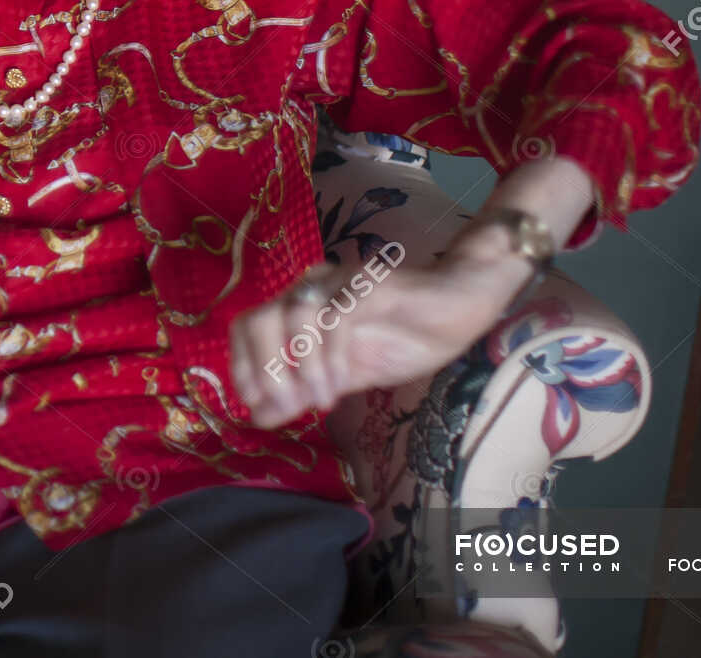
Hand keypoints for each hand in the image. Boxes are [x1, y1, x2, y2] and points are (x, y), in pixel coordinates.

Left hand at [226, 242, 536, 430]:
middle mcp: (311, 289)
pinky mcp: (369, 284)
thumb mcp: (345, 376)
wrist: (459, 306)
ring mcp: (339, 282)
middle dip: (262, 370)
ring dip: (300, 366)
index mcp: (300, 307)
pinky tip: (341, 387)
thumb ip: (303, 392)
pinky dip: (330, 356)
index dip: (241, 368)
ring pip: (293, 314)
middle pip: (259, 319)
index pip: (245, 326)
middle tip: (285, 409)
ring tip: (320, 402)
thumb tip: (257, 417)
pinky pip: (337, 315)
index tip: (253, 408)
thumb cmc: (403, 336)